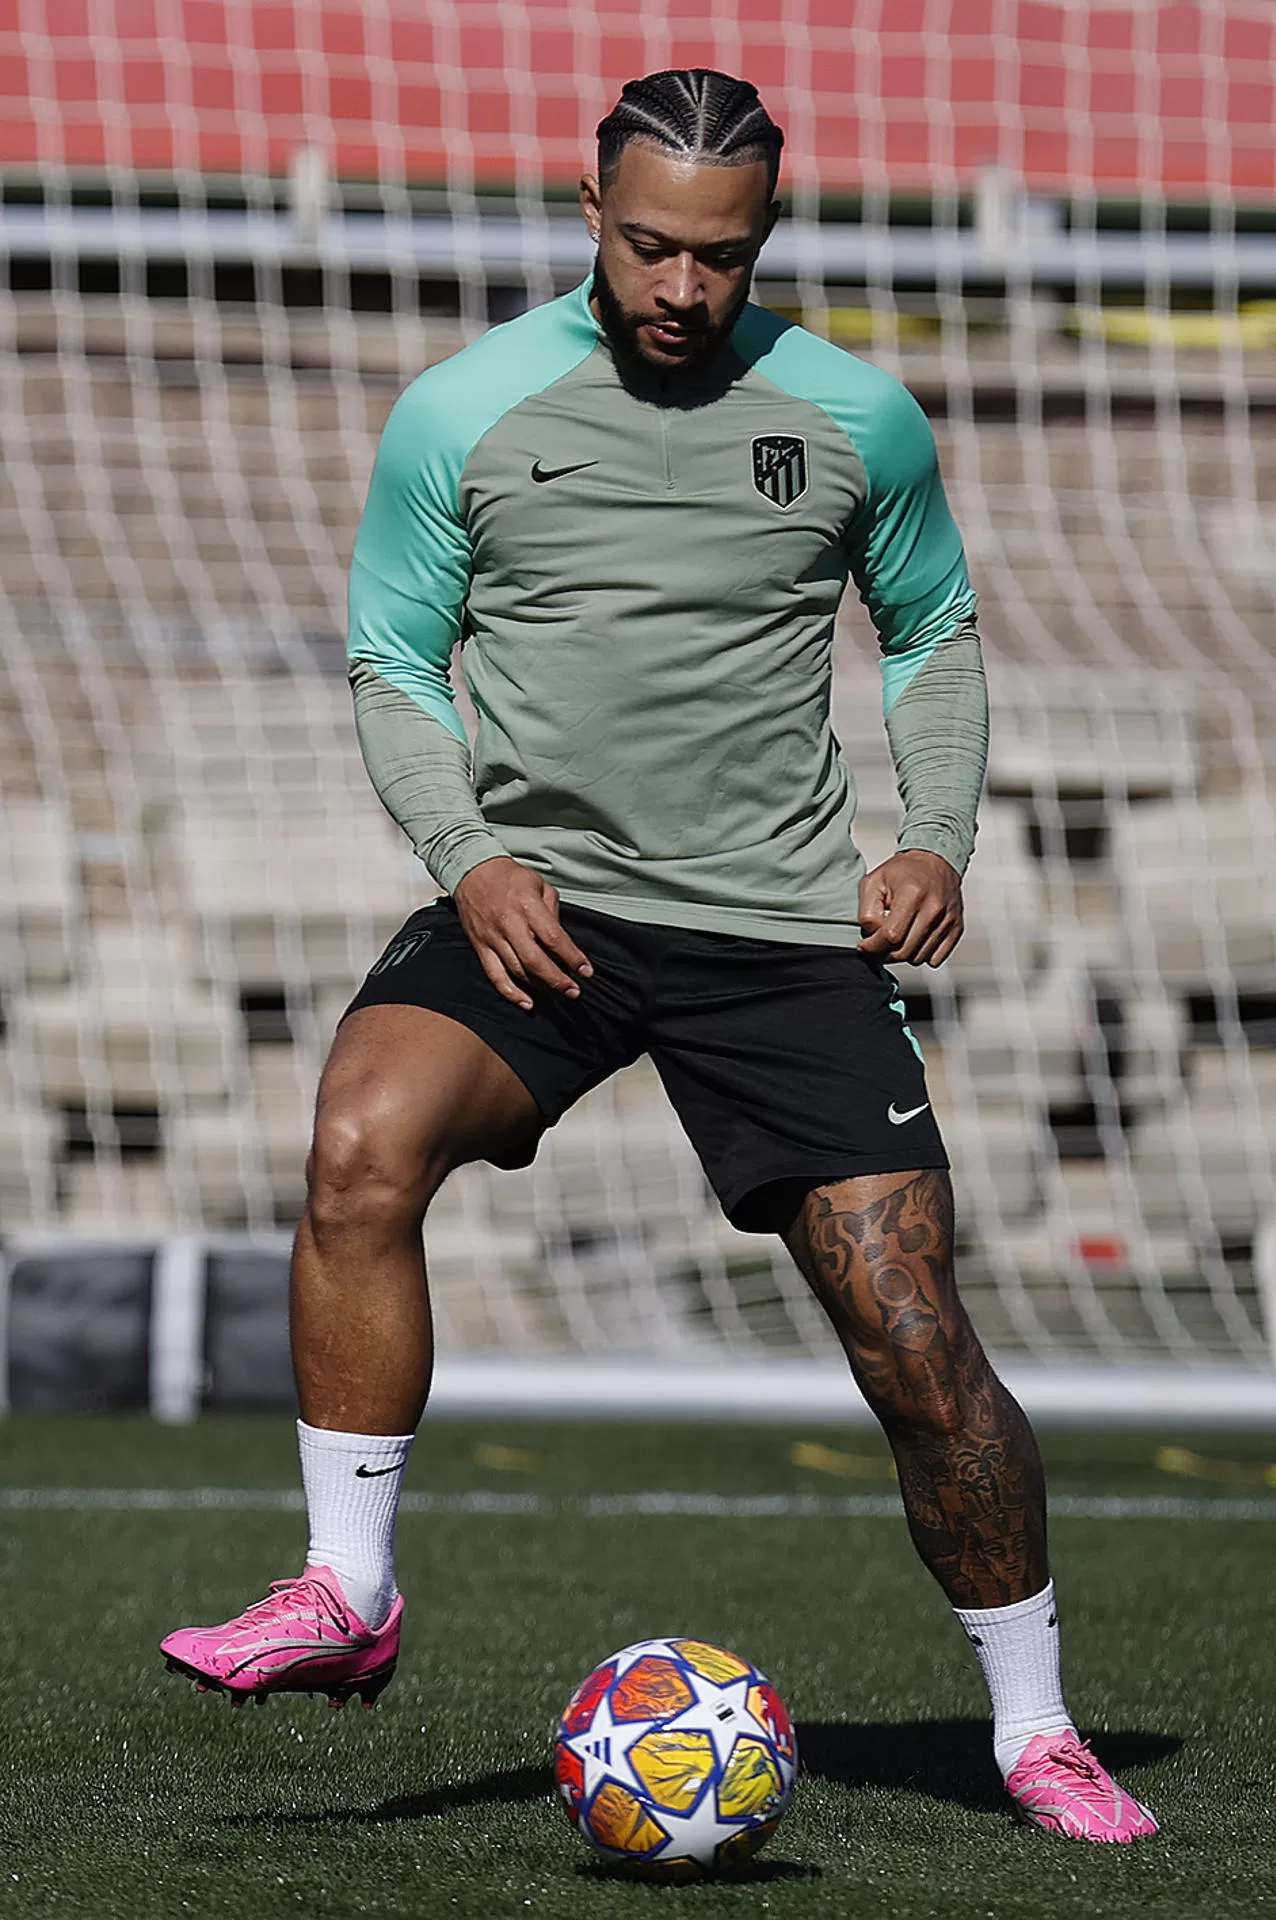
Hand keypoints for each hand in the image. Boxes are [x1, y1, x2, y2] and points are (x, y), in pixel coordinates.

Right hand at [453, 857, 592, 1011]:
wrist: (471, 871)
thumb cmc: (508, 877)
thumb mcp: (539, 884)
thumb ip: (553, 912)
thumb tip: (562, 940)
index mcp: (527, 906)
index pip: (554, 938)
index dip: (572, 958)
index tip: (586, 971)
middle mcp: (509, 924)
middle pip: (536, 961)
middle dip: (558, 980)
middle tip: (574, 991)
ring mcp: (493, 938)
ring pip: (517, 971)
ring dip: (540, 988)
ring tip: (558, 996)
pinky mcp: (480, 947)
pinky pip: (495, 975)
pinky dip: (510, 992)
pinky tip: (527, 1003)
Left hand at [857, 849, 962, 967]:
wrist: (935, 860)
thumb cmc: (905, 871)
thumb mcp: (874, 882)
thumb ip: (867, 912)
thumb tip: (872, 937)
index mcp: (912, 894)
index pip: (891, 936)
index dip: (874, 947)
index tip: (866, 946)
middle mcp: (934, 908)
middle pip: (905, 951)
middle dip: (886, 954)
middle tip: (879, 945)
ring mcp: (948, 919)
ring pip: (919, 958)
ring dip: (904, 954)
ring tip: (898, 938)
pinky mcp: (957, 928)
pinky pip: (936, 959)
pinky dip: (923, 955)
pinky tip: (915, 940)